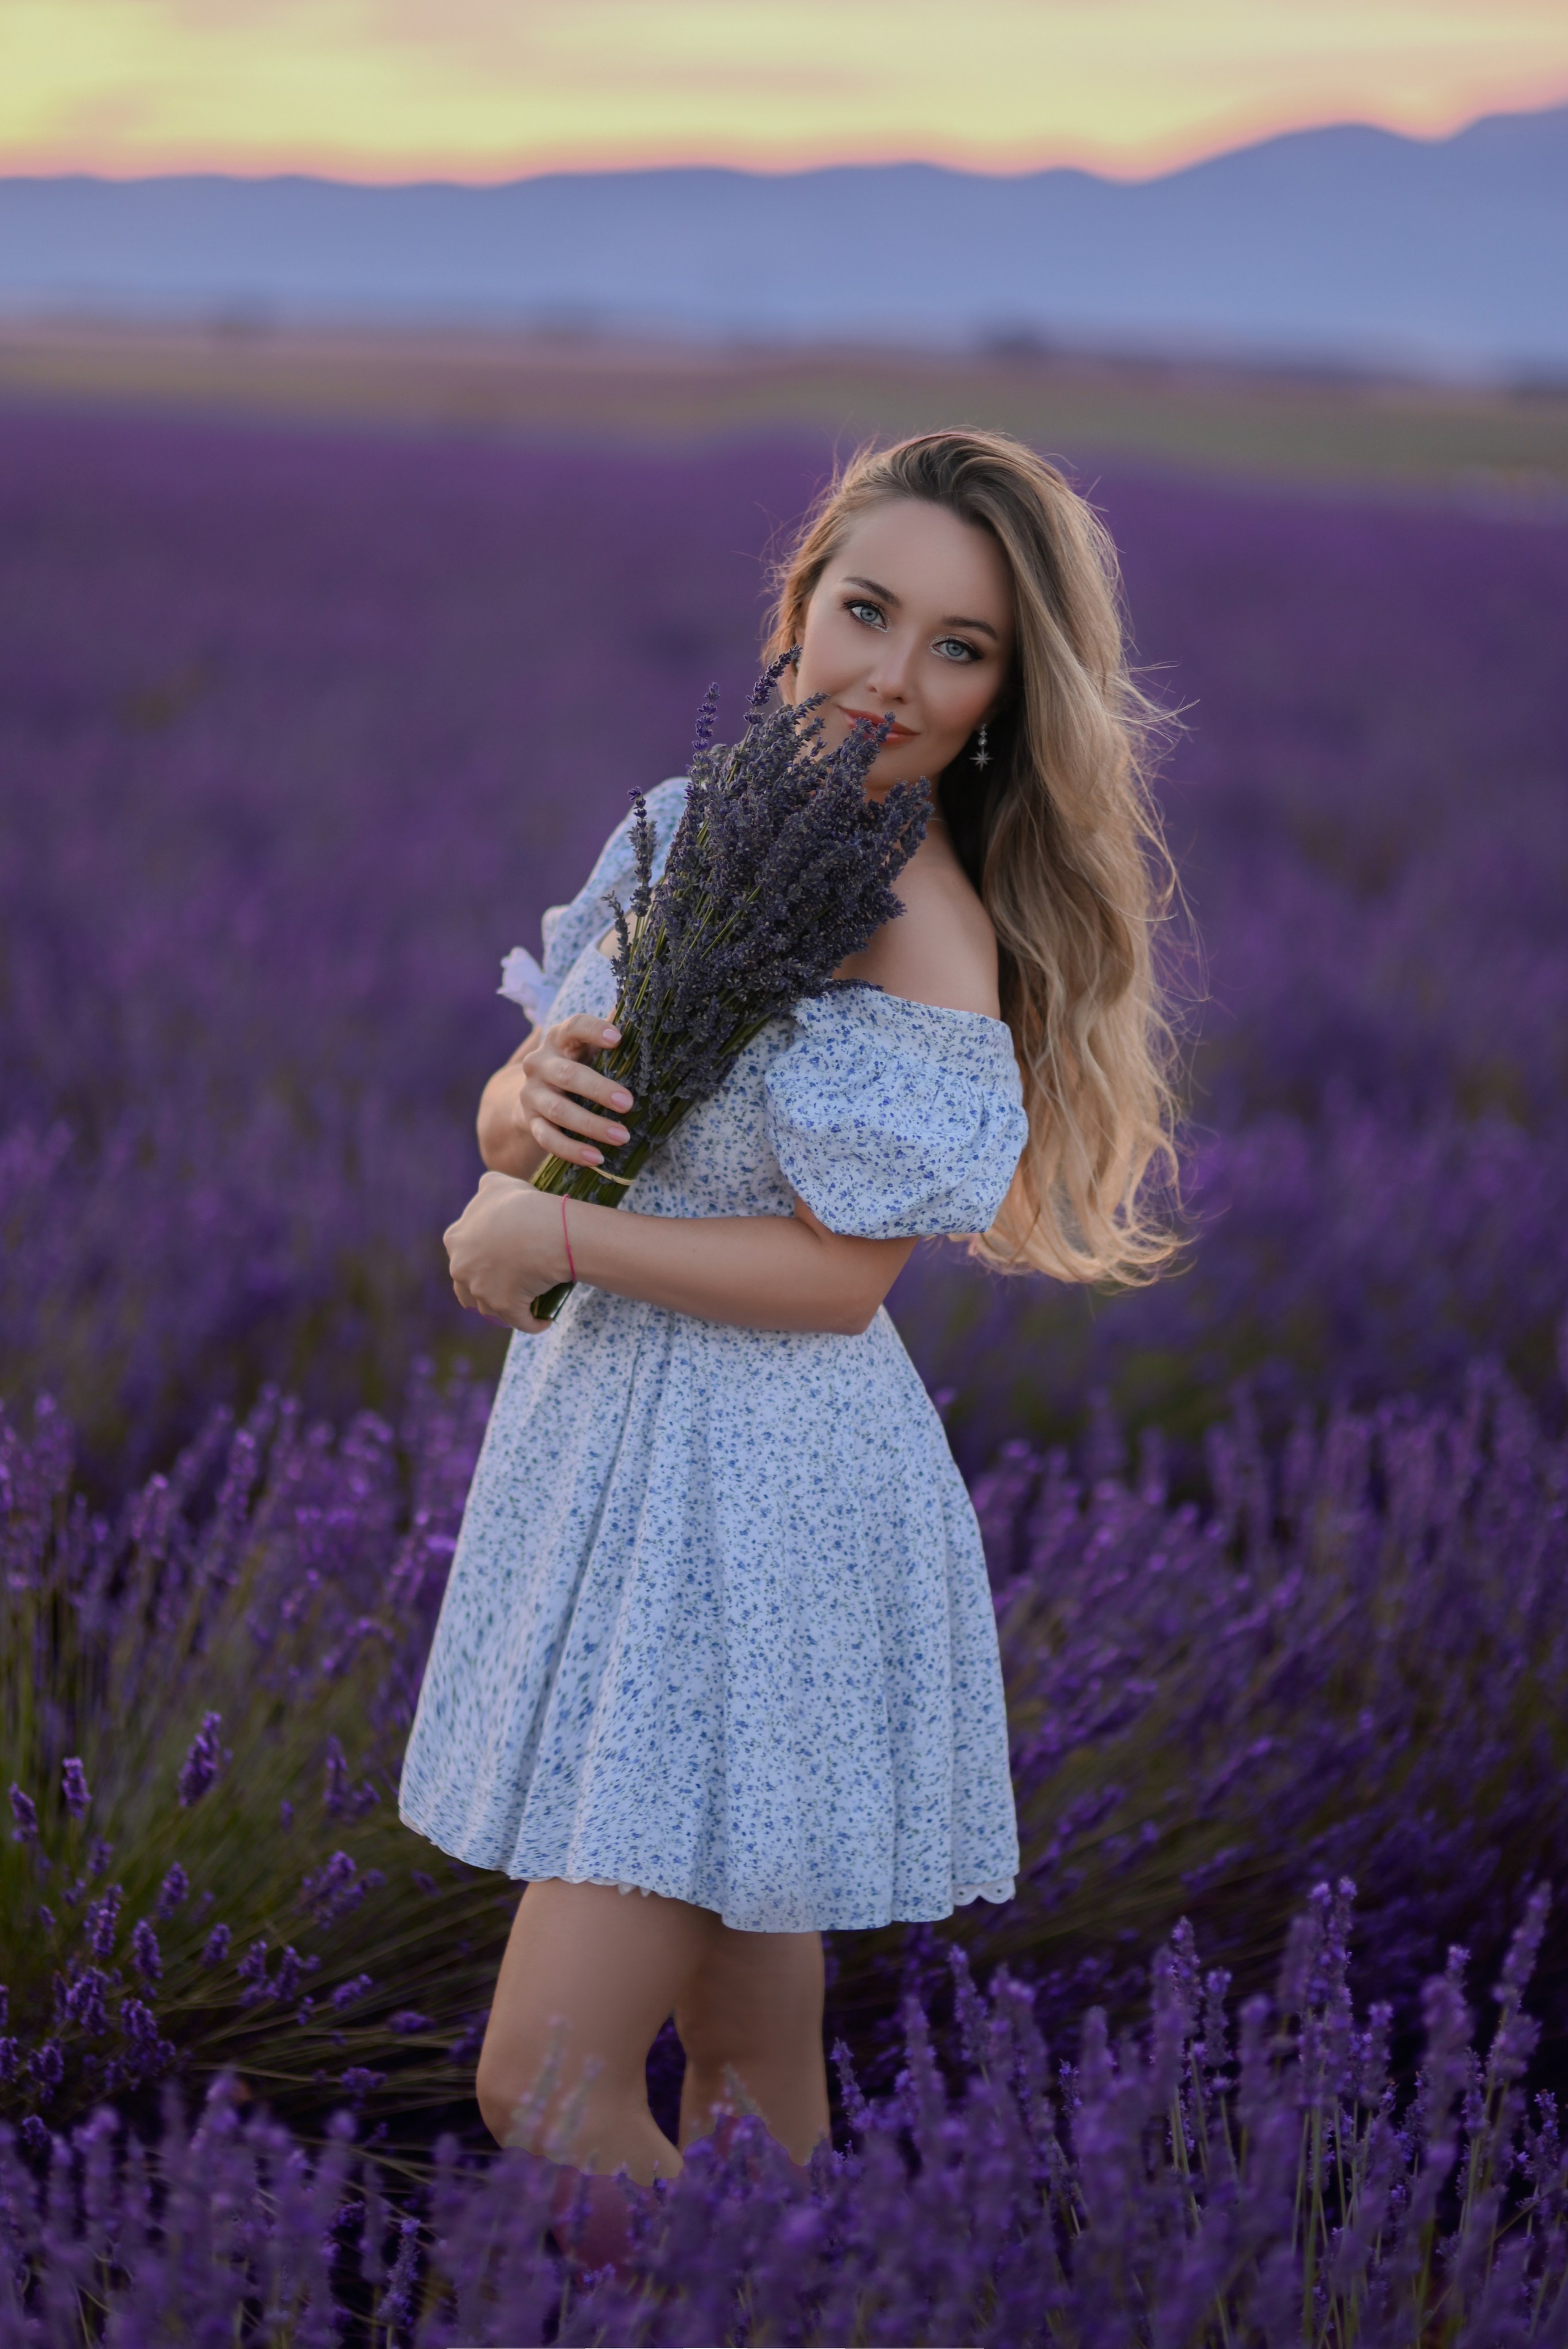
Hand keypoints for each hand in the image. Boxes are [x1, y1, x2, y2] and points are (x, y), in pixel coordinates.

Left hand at [444, 1171, 572, 1333]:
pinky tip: (545, 1320)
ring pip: (490, 1307)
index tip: (499, 1258)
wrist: (544, 1229)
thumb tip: (485, 1189)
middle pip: (469, 1286)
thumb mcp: (497, 1184)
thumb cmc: (522, 1204)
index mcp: (455, 1239)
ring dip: (504, 1308)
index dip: (480, 1257)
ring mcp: (480, 1290)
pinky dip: (533, 1323)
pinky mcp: (503, 1307)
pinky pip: (520, 1321)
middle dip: (486, 1287)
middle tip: (510, 1283)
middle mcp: (461, 1268)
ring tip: (524, 1304)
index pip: (462, 1255)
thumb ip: (486, 1189)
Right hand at [512, 1014, 634, 1170]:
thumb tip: (649, 1014)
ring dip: (592, 1125)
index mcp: (559, 1039)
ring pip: (559, 1111)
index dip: (594, 1030)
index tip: (618, 1039)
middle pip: (567, 1075)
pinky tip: (597, 1158)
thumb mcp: (588, 1046)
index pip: (574, 1027)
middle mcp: (540, 1064)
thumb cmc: (576, 1063)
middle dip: (598, 1089)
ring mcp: (532, 1094)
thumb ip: (611, 1031)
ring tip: (623, 1136)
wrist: (533, 1094)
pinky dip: (572, 1150)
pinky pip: (548, 1139)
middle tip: (629, 1103)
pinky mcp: (530, 1122)